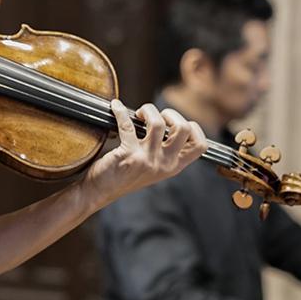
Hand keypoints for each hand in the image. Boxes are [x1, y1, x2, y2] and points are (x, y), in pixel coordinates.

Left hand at [80, 102, 208, 206]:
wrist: (100, 192)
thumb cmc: (125, 175)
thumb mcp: (154, 168)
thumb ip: (165, 151)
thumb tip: (168, 120)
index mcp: (174, 167)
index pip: (200, 145)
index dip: (192, 127)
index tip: (175, 122)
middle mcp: (164, 164)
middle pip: (184, 128)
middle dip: (170, 113)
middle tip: (155, 116)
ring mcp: (147, 160)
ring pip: (157, 123)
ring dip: (147, 110)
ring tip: (138, 114)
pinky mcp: (127, 155)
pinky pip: (127, 124)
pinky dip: (120, 111)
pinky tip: (116, 107)